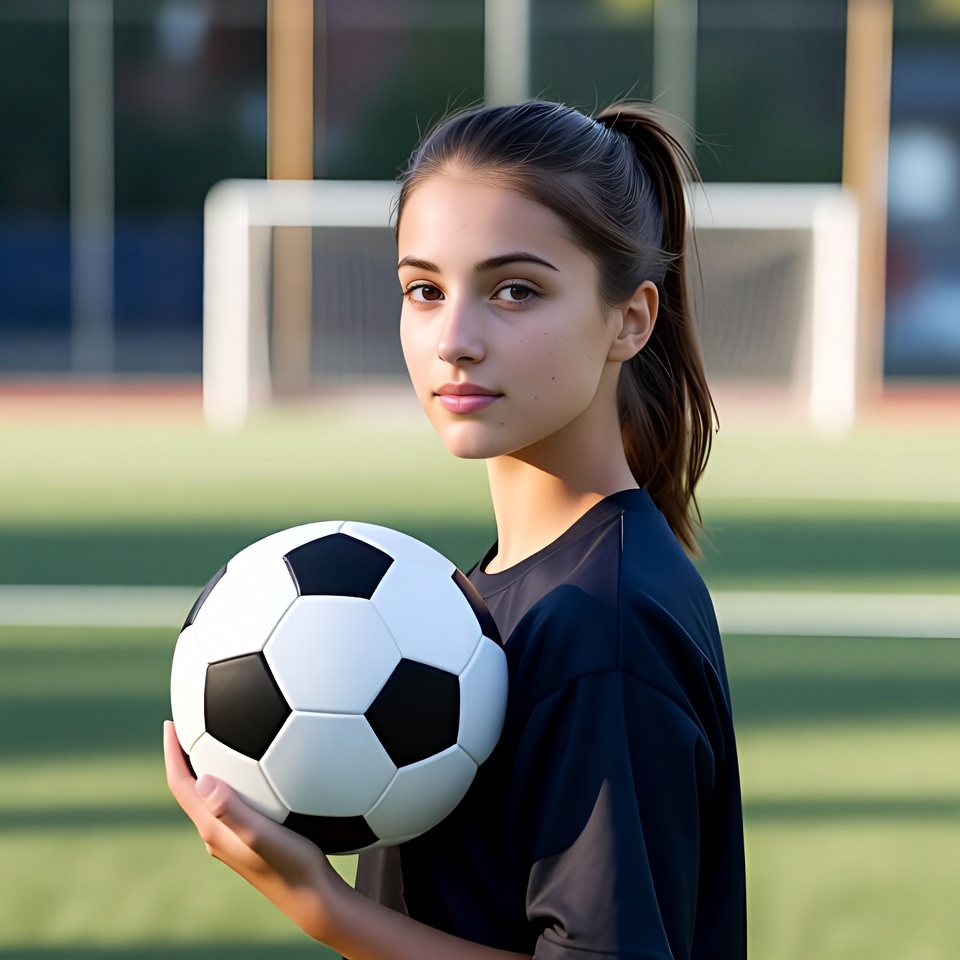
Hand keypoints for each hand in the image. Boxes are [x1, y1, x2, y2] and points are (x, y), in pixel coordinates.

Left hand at [163, 720, 343, 941]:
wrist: (312, 899)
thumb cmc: (292, 865)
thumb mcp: (262, 834)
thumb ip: (232, 810)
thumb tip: (202, 779)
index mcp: (213, 829)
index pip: (181, 785)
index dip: (172, 754)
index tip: (171, 723)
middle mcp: (217, 833)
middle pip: (191, 788)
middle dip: (188, 754)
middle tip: (193, 721)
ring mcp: (233, 838)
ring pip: (213, 795)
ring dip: (210, 766)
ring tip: (222, 735)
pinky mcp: (251, 839)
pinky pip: (234, 802)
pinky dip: (236, 779)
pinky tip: (262, 768)